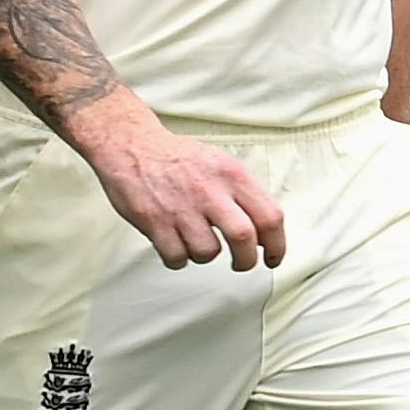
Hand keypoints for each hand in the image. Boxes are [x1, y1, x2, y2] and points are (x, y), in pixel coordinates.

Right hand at [82, 101, 287, 269]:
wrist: (131, 146)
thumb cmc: (179, 158)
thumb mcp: (223, 164)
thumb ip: (245, 194)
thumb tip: (265, 229)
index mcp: (234, 175)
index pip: (270, 216)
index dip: (277, 244)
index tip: (273, 257)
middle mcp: (210, 191)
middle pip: (244, 238)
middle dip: (247, 260)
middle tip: (243, 263)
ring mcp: (181, 207)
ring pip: (207, 252)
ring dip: (206, 256)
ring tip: (198, 243)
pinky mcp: (154, 221)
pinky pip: (176, 257)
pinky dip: (179, 259)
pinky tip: (177, 247)